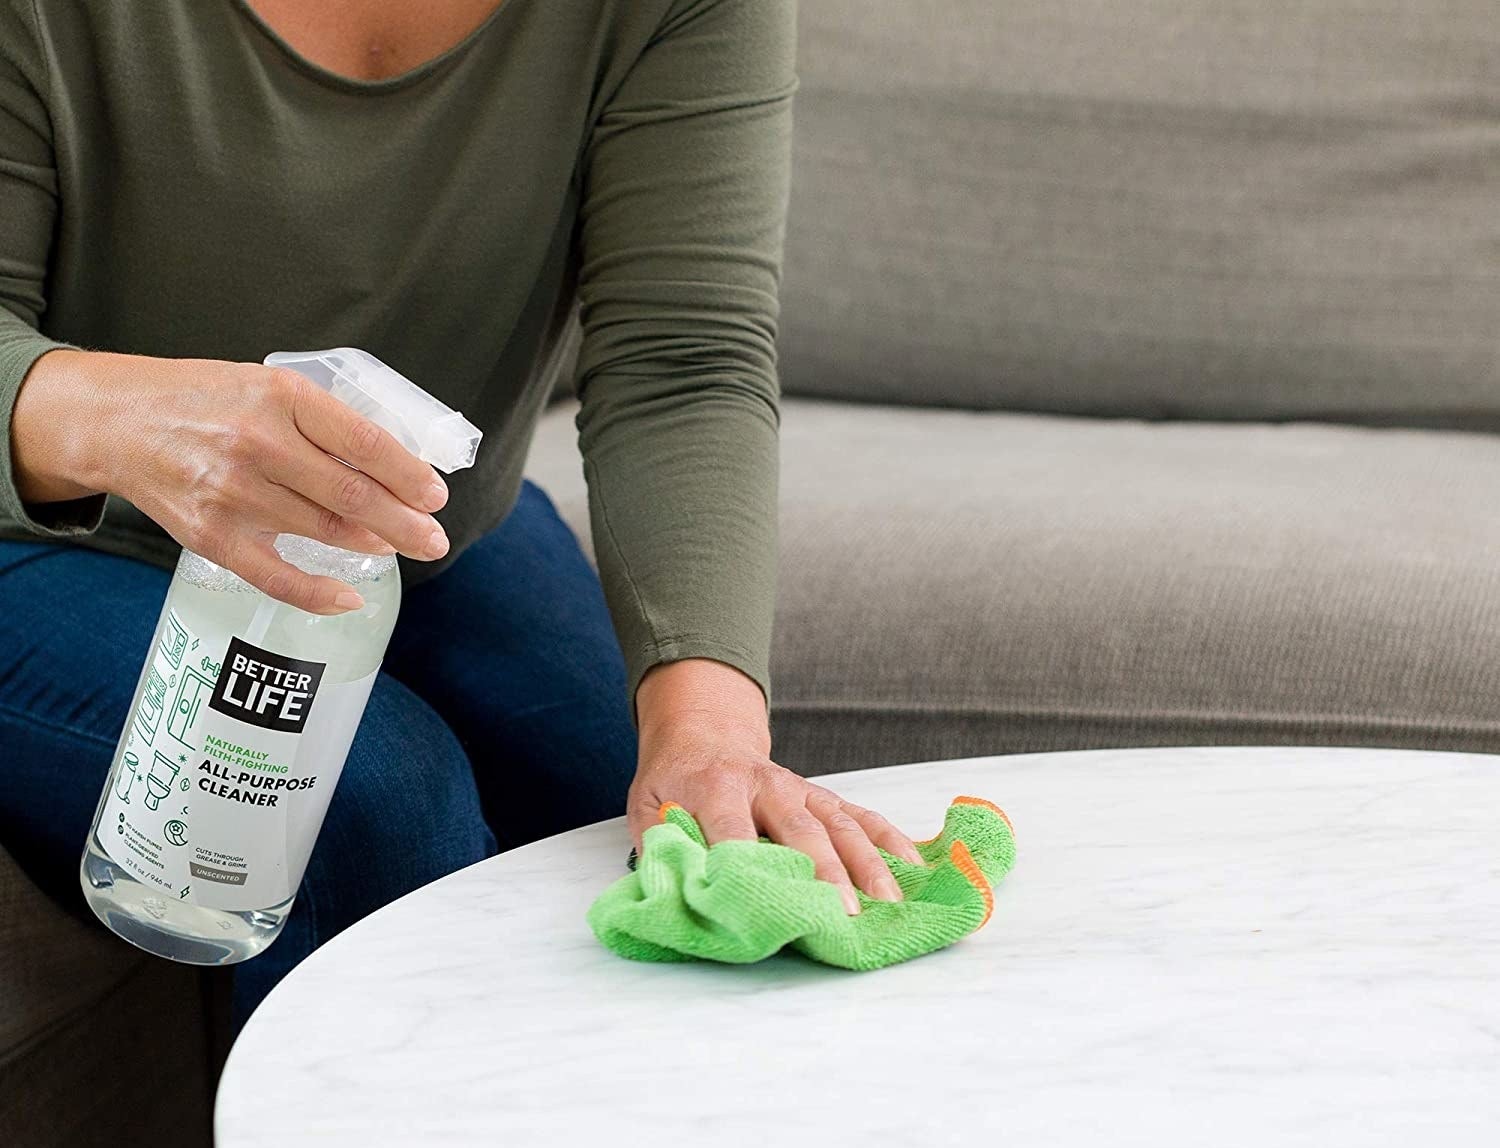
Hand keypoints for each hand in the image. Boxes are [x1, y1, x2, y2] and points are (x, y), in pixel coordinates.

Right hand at [12, 349, 451, 612]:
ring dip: (373, 545)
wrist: (119, 422)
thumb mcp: (269, 388)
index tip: (435, 496)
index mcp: (281, 396)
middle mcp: (257, 442)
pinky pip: (274, 575)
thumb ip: (323, 422)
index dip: (408, 474)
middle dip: (404, 522)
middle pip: (351, 493)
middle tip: (434, 538)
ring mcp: (231, 492)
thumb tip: (394, 466)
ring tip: (402, 549)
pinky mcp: (210, 534)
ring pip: (322, 529)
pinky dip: (317, 593)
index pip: (364, 441)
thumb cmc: (207, 402)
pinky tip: (349, 597)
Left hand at [630, 660, 922, 914]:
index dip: (749, 865)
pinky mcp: (822, 798)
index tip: (766, 905)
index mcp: (716, 786)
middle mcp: (766, 785)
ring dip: (868, 863)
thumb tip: (676, 892)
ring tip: (891, 903)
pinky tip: (915, 870)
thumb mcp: (648, 805)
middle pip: (800, 829)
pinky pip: (862, 816)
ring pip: (841, 823)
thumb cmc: (674, 781)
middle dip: (825, 871)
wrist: (704, 734)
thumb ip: (660, 844)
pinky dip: (891, 841)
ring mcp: (801, 790)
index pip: (734, 829)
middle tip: (846, 913)